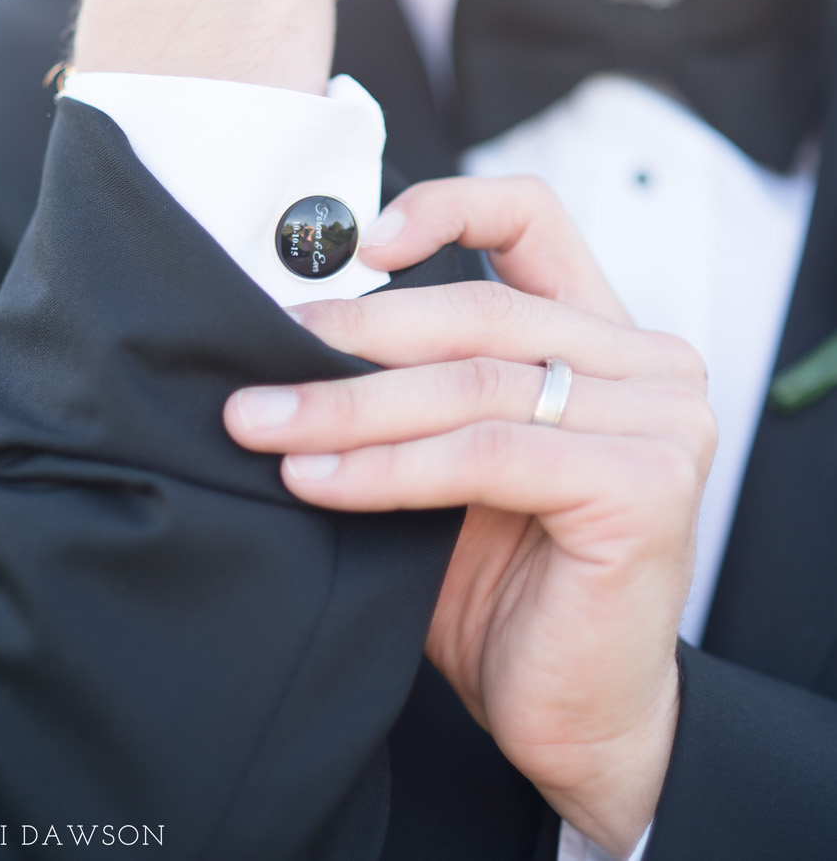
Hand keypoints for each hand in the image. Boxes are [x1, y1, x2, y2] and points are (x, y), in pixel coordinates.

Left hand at [223, 177, 715, 858]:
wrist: (574, 714)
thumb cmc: (508, 585)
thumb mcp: (453, 461)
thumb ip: (414, 392)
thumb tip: (291, 340)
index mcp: (604, 336)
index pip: (535, 218)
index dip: (446, 206)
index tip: (360, 242)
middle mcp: (648, 365)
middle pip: (482, 311)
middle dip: (355, 334)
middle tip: (262, 354)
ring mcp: (661, 420)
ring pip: (474, 383)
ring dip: (349, 405)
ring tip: (260, 422)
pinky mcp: (645, 485)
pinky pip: (486, 454)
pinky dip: (388, 467)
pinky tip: (316, 480)